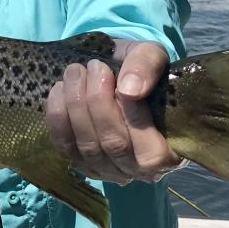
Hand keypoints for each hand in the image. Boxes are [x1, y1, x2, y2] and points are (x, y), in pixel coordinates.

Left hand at [44, 40, 183, 183]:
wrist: (116, 75)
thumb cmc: (141, 71)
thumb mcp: (152, 56)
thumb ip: (147, 66)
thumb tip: (130, 89)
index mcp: (170, 153)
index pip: (151, 150)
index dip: (133, 113)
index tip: (117, 76)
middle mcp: (140, 170)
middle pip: (114, 145)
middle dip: (97, 101)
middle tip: (93, 66)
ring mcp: (109, 171)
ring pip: (88, 147)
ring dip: (76, 105)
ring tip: (75, 72)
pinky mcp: (82, 164)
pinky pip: (64, 146)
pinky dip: (58, 116)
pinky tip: (60, 89)